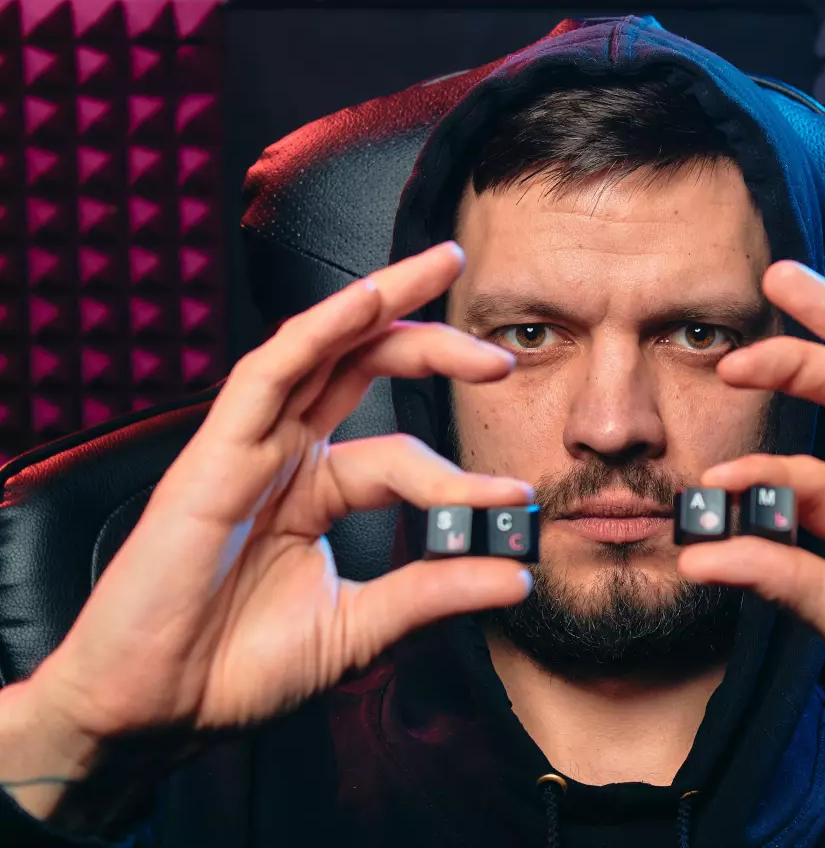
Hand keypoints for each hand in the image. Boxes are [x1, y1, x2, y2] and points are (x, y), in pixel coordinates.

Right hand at [17, 242, 533, 792]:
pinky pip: (267, 375)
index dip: (461, 476)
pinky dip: (318, 331)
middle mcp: (286, 455)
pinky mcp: (215, 453)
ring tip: (442, 266)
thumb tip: (516, 577)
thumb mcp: (357, 626)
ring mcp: (250, 447)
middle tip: (500, 351)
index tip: (515, 503)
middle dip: (432, 340)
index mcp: (316, 489)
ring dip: (381, 301)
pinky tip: (367, 301)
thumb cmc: (237, 667)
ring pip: (319, 347)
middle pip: (363, 368)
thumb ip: (432, 592)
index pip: (402, 456)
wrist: (156, 709)